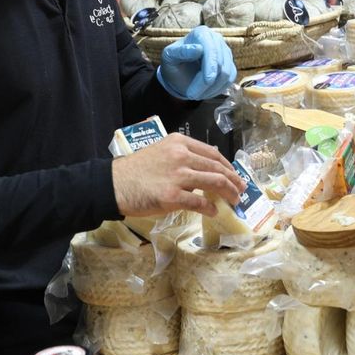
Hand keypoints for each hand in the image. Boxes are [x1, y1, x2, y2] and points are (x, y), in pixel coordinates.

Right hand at [112, 134, 243, 217]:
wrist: (113, 184)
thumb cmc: (136, 170)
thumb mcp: (161, 152)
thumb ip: (182, 156)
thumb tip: (205, 168)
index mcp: (179, 143)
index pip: (213, 153)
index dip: (228, 166)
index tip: (235, 175)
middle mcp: (181, 156)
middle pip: (218, 168)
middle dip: (234, 180)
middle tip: (241, 190)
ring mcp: (178, 176)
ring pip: (215, 182)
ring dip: (229, 193)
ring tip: (234, 200)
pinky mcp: (172, 196)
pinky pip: (199, 202)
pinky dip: (210, 208)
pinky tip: (213, 212)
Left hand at [157, 25, 235, 100]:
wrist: (179, 73)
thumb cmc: (173, 63)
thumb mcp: (169, 57)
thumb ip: (181, 52)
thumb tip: (199, 49)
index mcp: (202, 33)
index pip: (211, 50)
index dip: (210, 67)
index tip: (206, 81)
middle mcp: (216, 39)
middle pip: (220, 64)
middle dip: (207, 83)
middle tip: (192, 95)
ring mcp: (225, 52)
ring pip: (227, 74)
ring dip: (212, 89)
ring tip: (196, 95)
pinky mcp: (229, 65)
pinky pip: (230, 80)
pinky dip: (218, 89)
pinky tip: (205, 93)